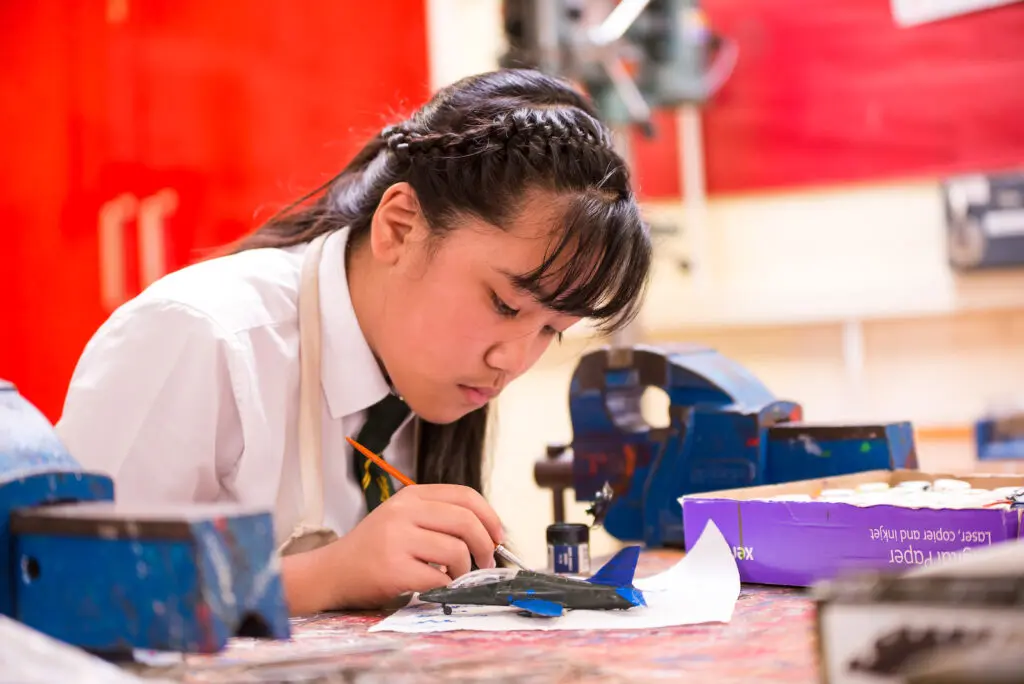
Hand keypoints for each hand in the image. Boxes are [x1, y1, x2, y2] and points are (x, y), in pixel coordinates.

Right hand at [285, 484, 503, 612]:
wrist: (332, 571)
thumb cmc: (373, 549)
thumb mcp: (402, 518)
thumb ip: (438, 518)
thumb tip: (488, 531)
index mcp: (410, 496)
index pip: (464, 495)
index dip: (489, 516)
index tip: (498, 535)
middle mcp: (403, 512)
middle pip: (466, 521)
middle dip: (486, 545)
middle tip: (486, 561)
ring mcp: (397, 539)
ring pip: (456, 550)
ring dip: (465, 569)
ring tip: (456, 576)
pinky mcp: (393, 569)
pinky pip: (439, 578)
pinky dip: (447, 586)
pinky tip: (438, 586)